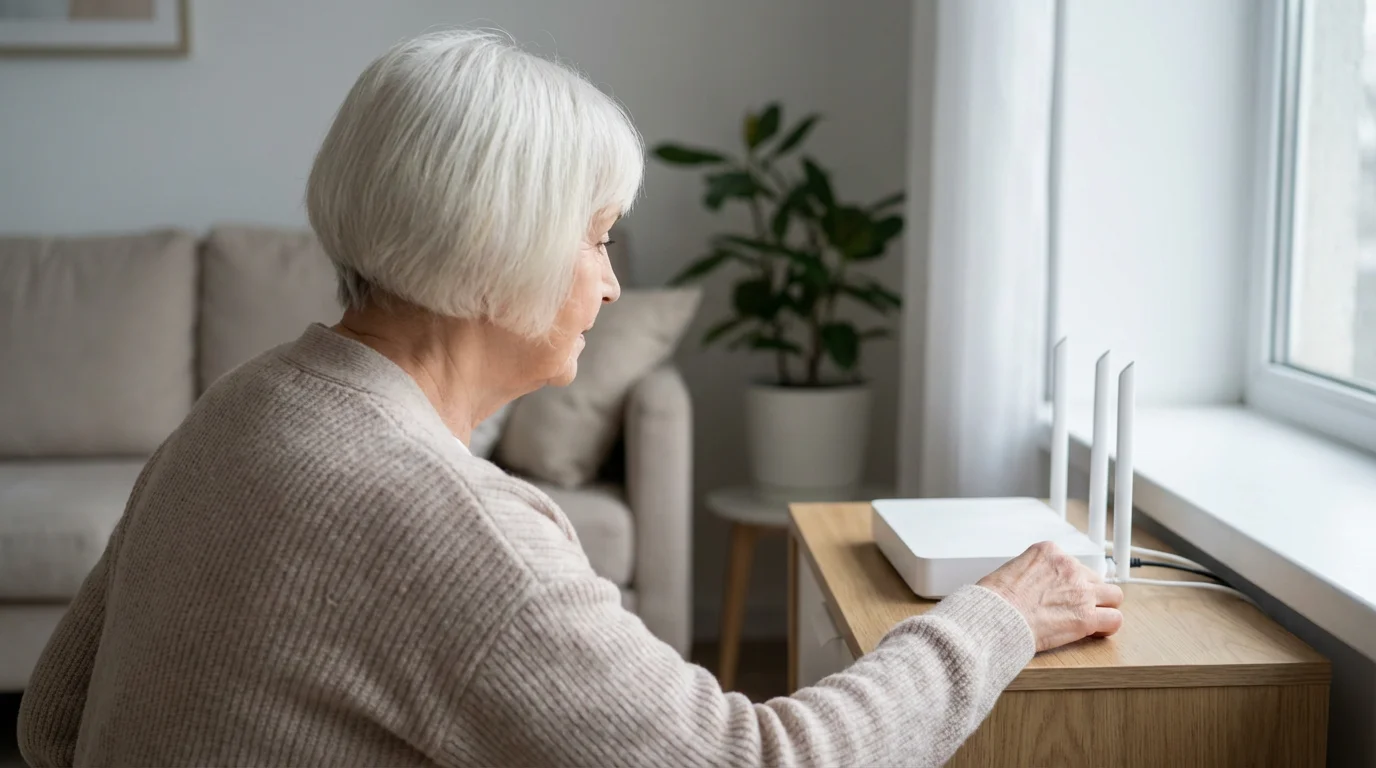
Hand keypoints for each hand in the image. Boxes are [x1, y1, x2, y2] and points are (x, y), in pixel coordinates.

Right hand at [976, 541, 1123, 651]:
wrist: (995, 616)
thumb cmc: (995, 599)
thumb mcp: (1010, 569)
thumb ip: (1031, 572)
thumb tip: (1033, 586)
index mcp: (1048, 552)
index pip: (1072, 562)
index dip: (1068, 580)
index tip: (1063, 591)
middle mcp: (1068, 567)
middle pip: (1093, 578)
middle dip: (1086, 592)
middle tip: (1074, 606)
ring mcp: (1081, 591)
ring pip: (1113, 595)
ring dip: (1104, 606)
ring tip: (1093, 617)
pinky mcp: (1086, 617)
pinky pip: (1114, 619)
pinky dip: (1108, 626)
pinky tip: (1098, 631)